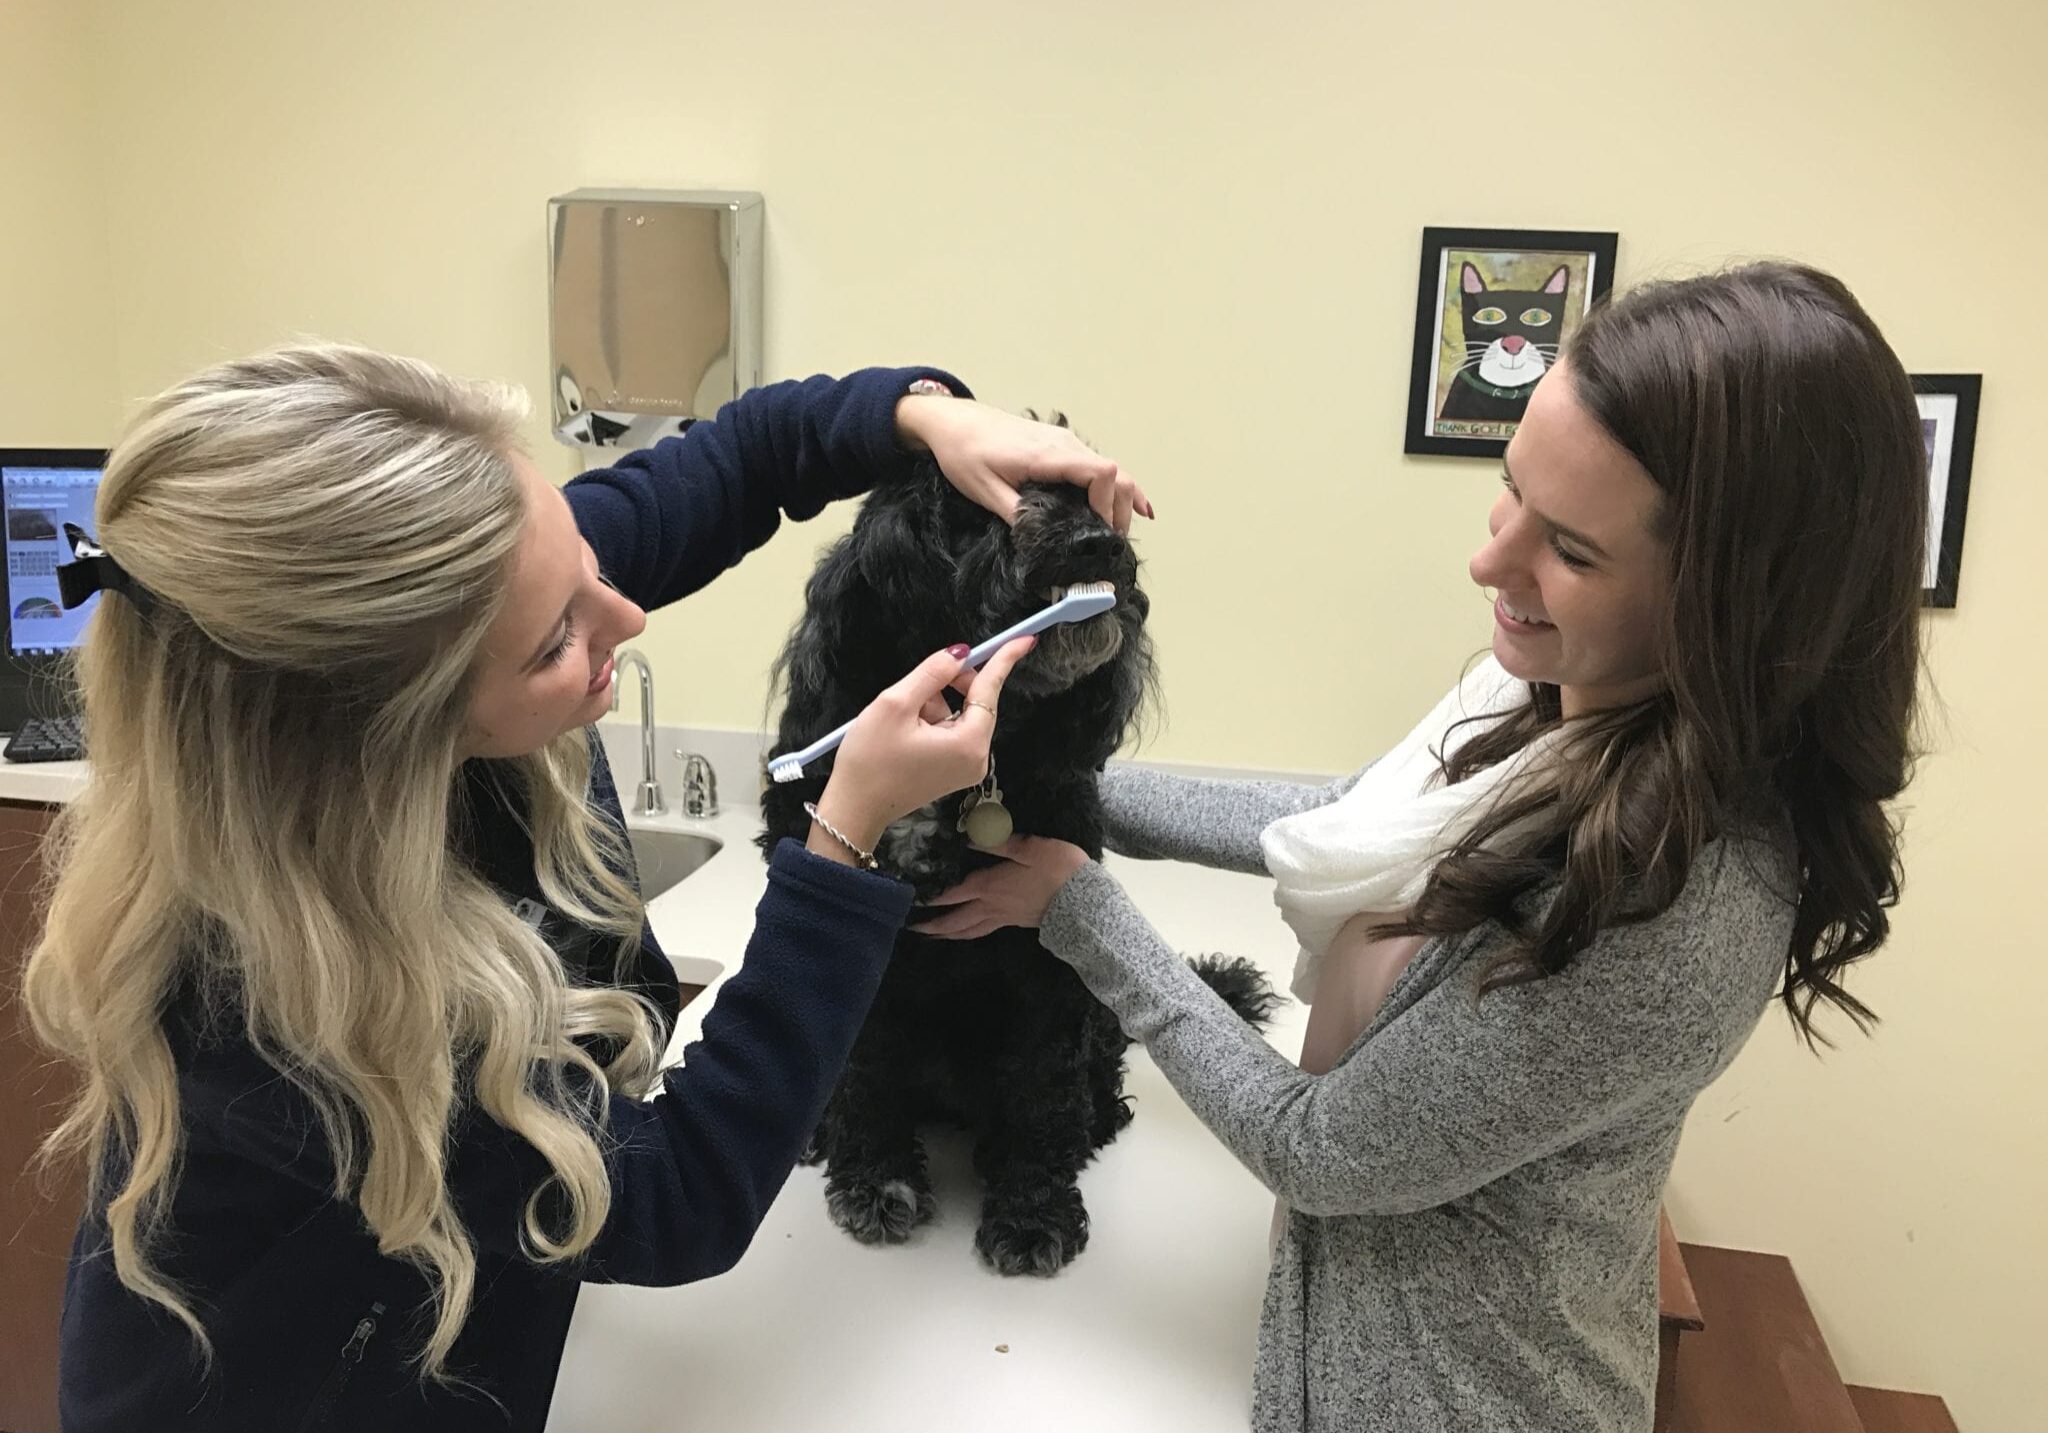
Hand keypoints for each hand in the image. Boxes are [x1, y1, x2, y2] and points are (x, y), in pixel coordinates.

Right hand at [807, 637, 1035, 865]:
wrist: (853, 808)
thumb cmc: (870, 759)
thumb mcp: (896, 704)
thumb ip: (931, 673)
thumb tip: (959, 654)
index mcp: (968, 743)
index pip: (990, 690)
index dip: (1004, 660)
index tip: (1025, 639)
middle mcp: (975, 759)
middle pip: (976, 702)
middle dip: (950, 685)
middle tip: (920, 680)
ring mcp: (965, 769)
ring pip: (960, 716)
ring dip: (934, 704)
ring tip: (901, 717)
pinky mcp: (952, 772)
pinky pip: (952, 732)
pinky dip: (932, 721)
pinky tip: (906, 728)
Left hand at [896, 395, 1153, 533]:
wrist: (952, 421)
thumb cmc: (964, 451)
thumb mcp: (984, 491)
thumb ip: (1017, 517)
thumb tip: (1041, 546)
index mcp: (1047, 455)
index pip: (1101, 473)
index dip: (1108, 505)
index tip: (1098, 533)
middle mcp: (1063, 444)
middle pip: (1116, 473)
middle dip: (1121, 510)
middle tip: (1112, 544)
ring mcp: (1065, 442)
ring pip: (1111, 469)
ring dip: (1121, 500)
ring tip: (1118, 534)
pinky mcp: (1060, 445)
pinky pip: (1098, 465)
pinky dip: (1116, 487)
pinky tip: (1133, 505)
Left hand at [910, 836, 1090, 938]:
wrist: (1085, 903)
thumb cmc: (1059, 871)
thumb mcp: (1029, 848)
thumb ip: (997, 842)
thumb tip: (968, 835)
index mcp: (989, 887)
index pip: (952, 893)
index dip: (930, 897)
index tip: (910, 899)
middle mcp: (991, 906)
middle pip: (955, 920)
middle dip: (932, 925)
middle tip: (911, 926)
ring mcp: (1003, 917)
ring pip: (968, 930)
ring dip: (947, 933)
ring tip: (932, 935)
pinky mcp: (1015, 922)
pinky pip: (983, 930)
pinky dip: (968, 933)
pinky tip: (967, 931)